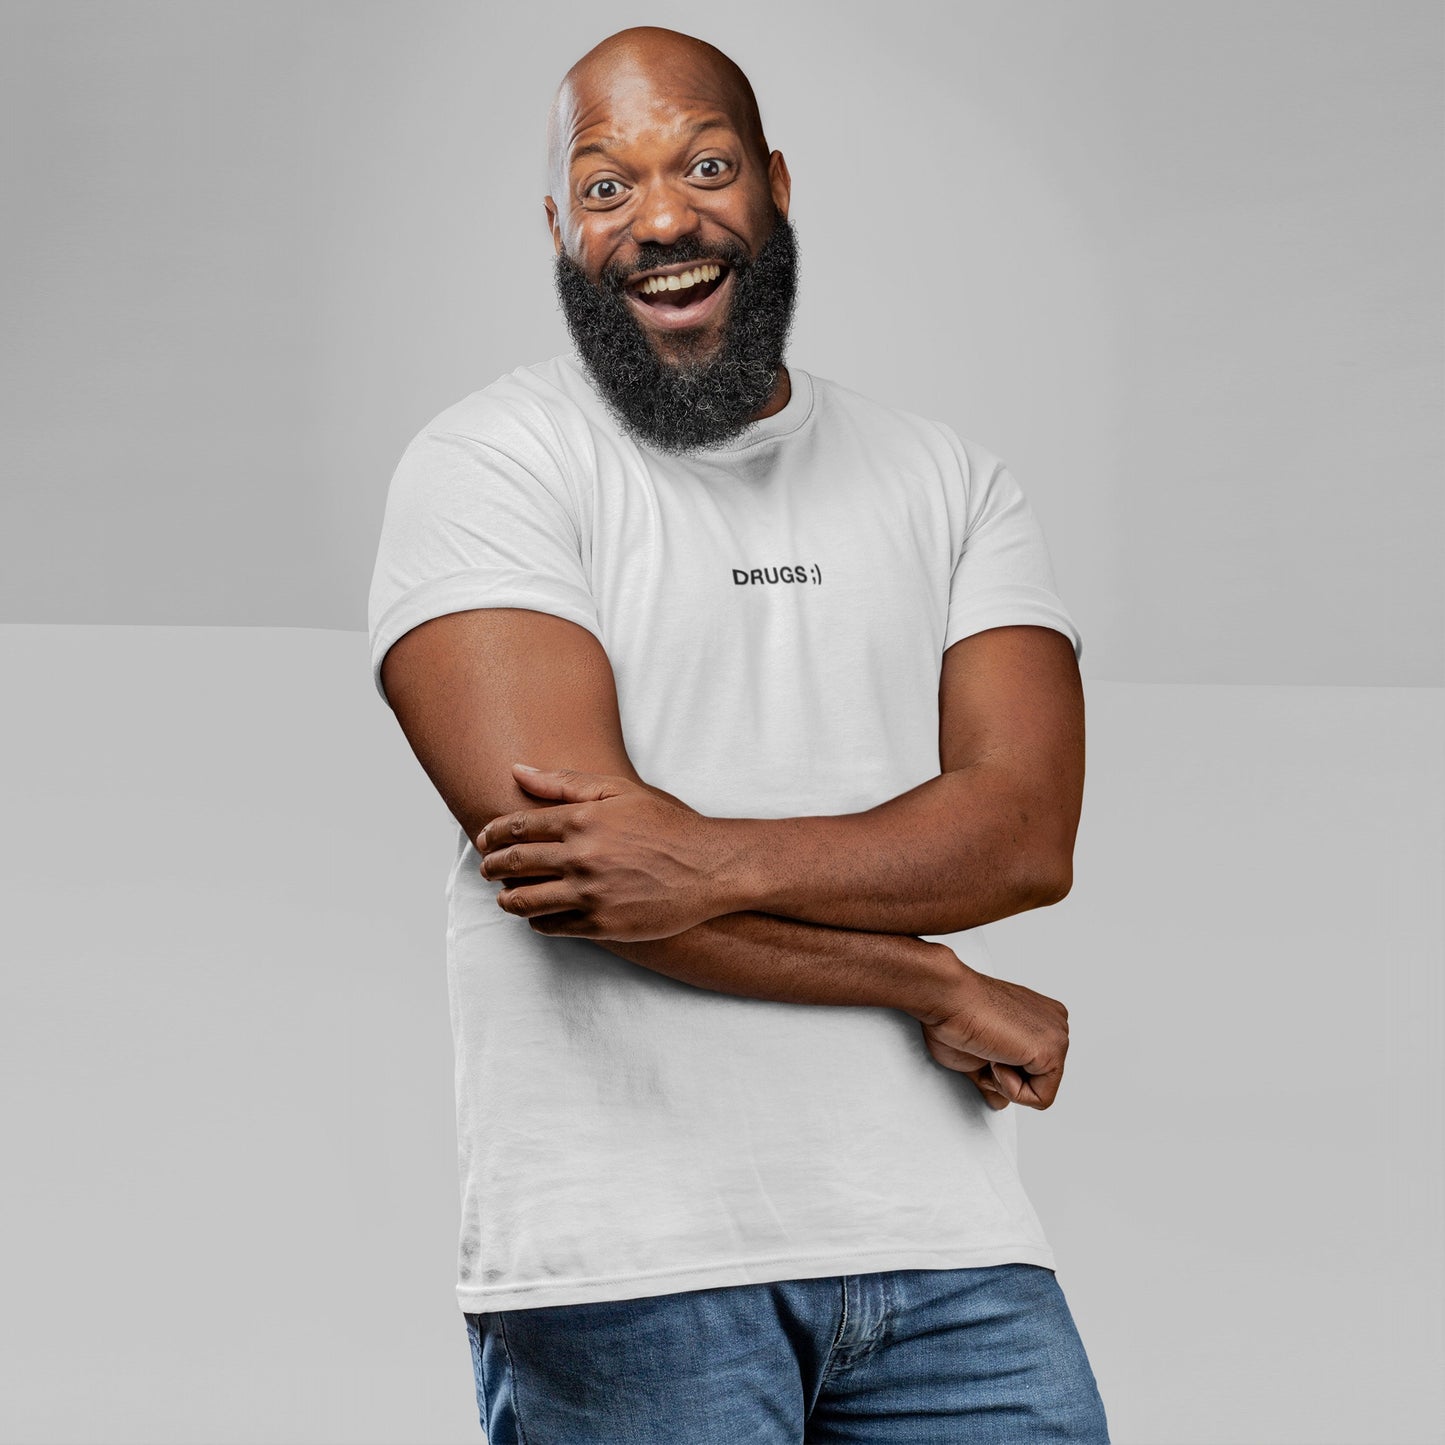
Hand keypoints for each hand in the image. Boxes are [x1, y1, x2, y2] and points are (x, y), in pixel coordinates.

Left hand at [476, 765, 734, 940]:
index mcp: (582, 820)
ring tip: (507, 896)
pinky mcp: (601, 925)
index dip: (494, 834)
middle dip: (492, 866)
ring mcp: (590, 894)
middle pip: (514, 864)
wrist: (709, 868)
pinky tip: (539, 914)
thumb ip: (565, 782)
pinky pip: (550, 926)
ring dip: (508, 898)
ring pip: (525, 901)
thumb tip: (516, 770)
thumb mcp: (619, 791)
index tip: (485, 839)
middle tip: (487, 868)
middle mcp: (581, 858)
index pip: (518, 827)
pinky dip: (537, 920)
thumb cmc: (666, 825)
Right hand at [916, 958, 1069, 1110]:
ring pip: (1041, 1090)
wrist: (947, 998)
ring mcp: (1057, 1035)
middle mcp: (1054, 1023)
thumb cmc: (954, 1014)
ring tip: (989, 1049)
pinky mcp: (1052, 1051)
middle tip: (985, 1049)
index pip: (1034, 1068)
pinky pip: (1040, 1097)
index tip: (984, 1043)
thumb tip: (1000, 1100)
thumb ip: (999, 1077)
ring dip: (1006, 1082)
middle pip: (1040, 1080)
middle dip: (1005, 1077)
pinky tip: (997, 1055)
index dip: (1001, 1070)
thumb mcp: (980, 1053)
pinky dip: (1011, 1089)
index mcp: (1041, 1017)